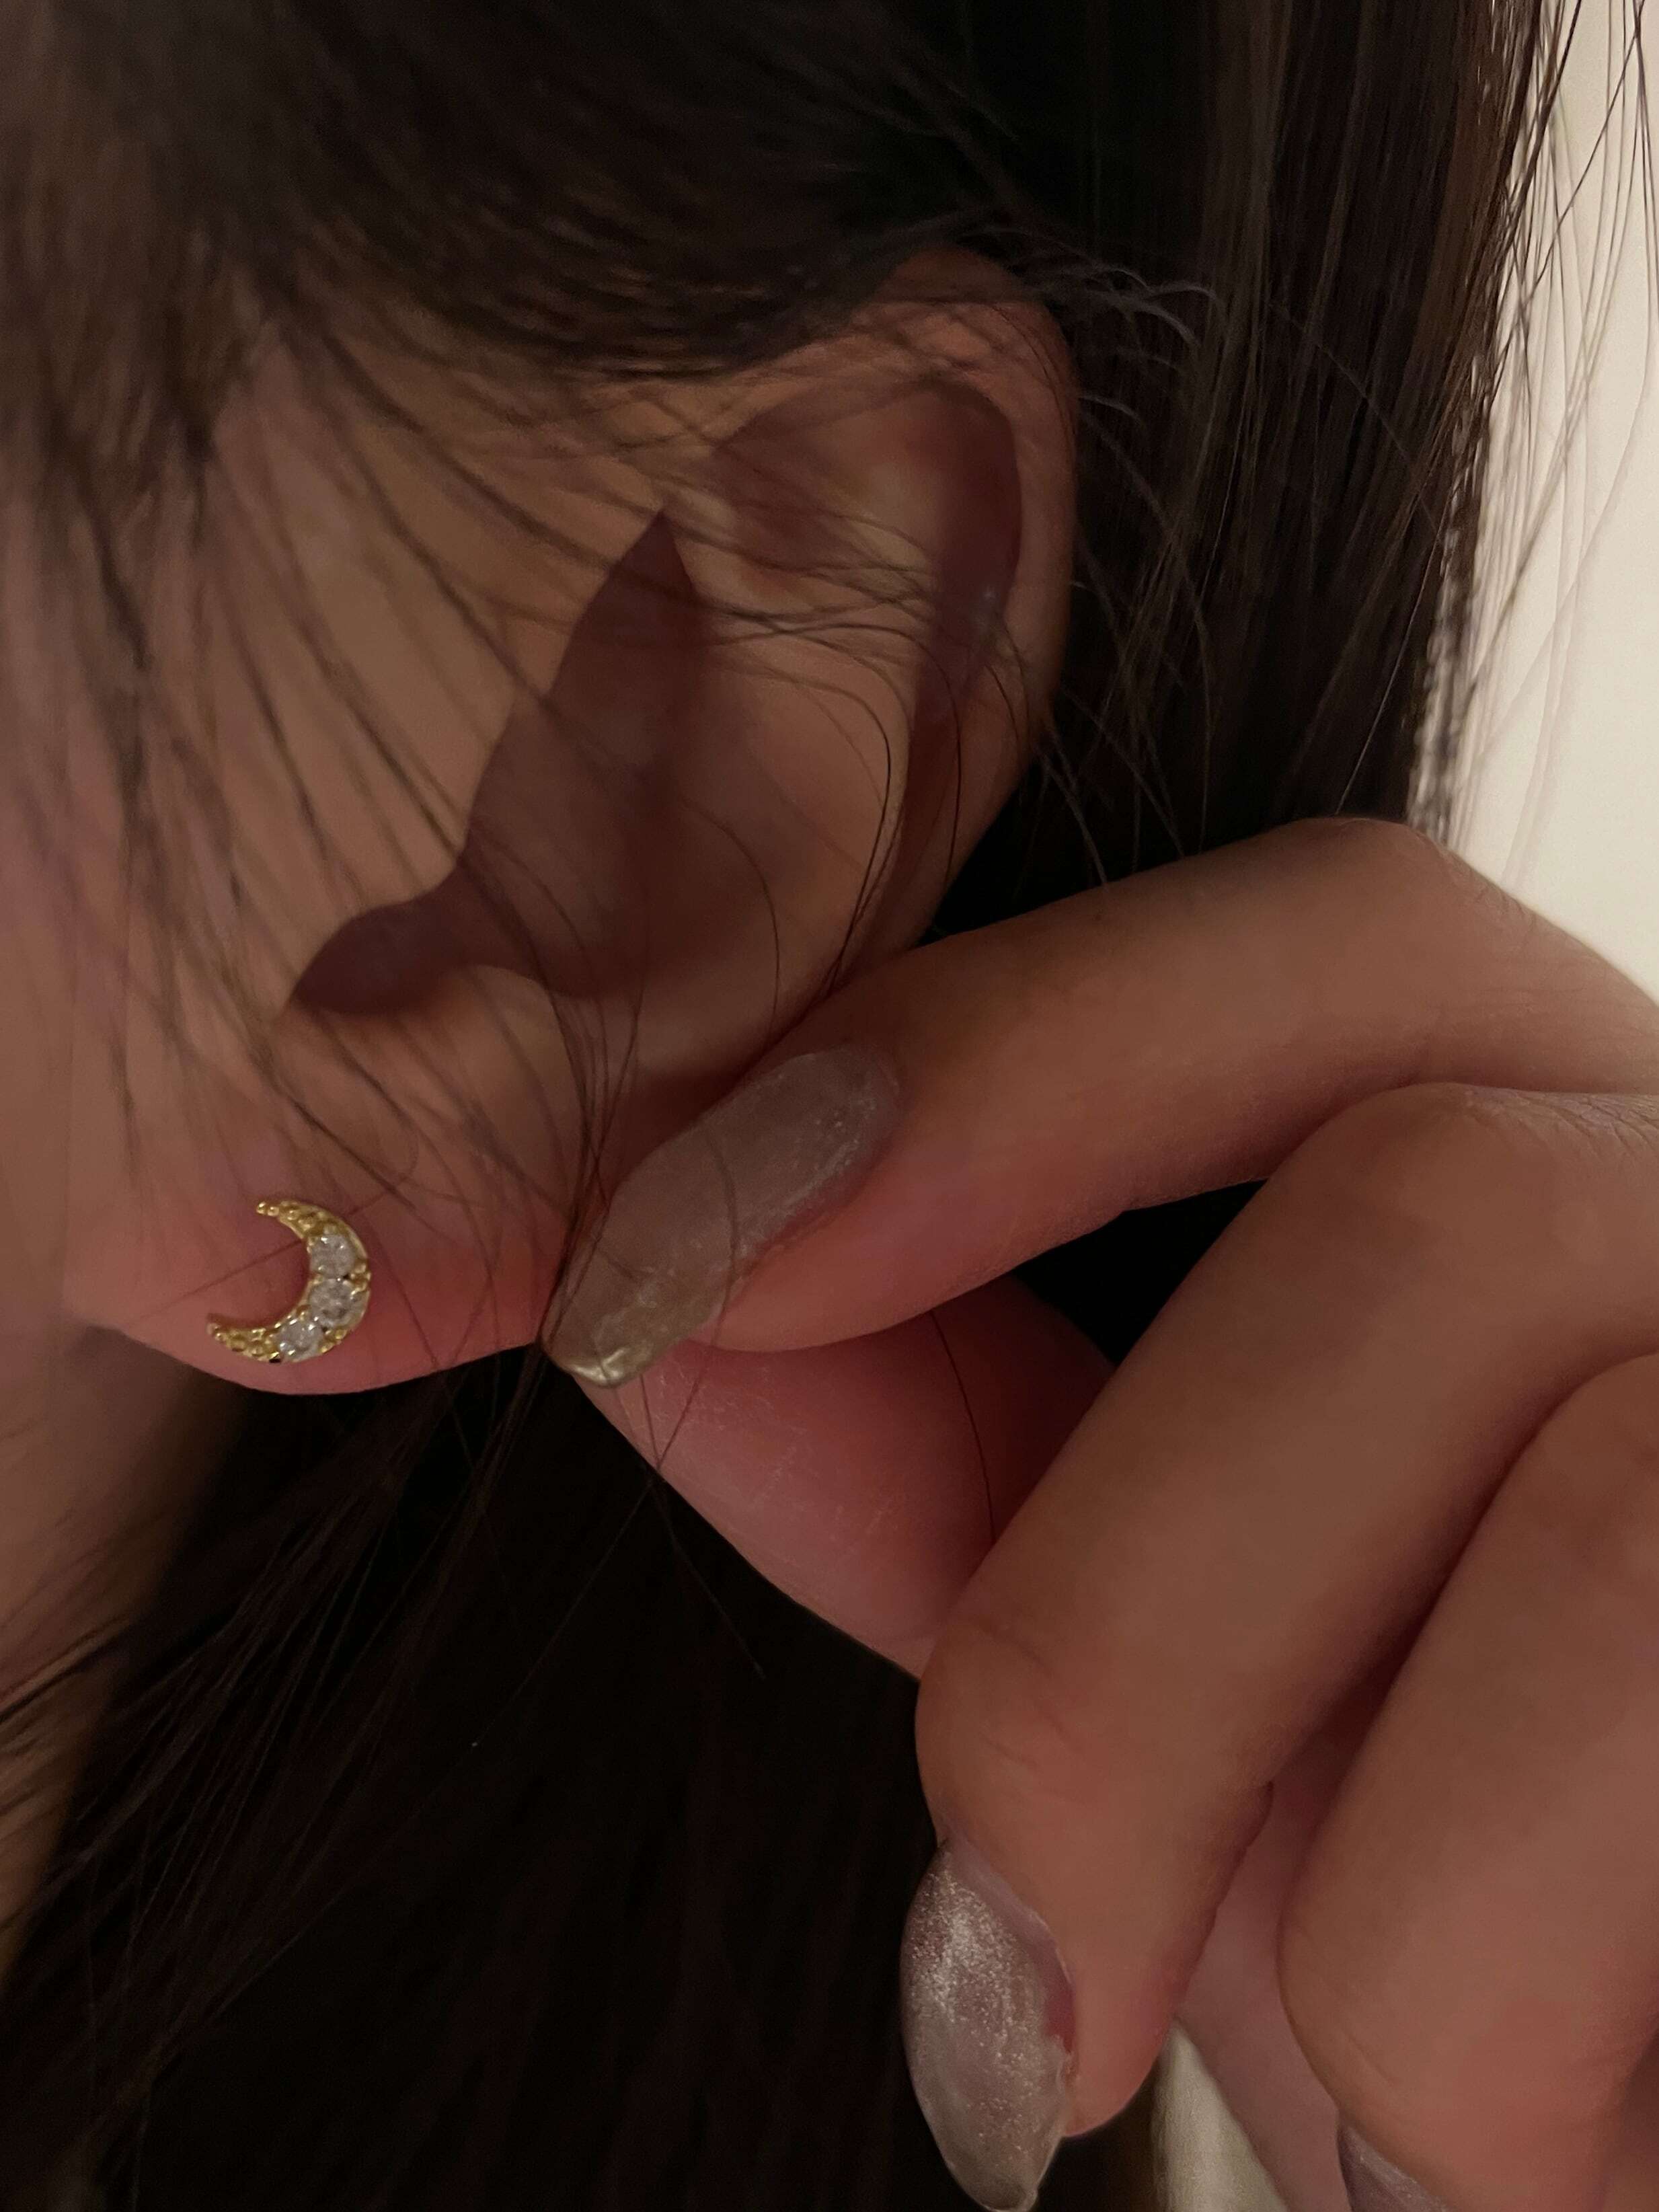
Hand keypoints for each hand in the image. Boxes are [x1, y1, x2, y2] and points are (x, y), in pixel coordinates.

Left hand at [553, 816, 1658, 2211]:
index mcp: (1582, 1152)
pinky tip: (1515, 2150)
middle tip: (1001, 1964)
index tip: (663, 1287)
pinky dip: (1516, 2054)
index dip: (993, 1063)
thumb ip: (941, 1444)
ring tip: (1360, 2117)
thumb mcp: (1170, 1645)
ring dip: (1367, 1911)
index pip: (1344, 931)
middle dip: (1116, 1628)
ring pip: (1606, 1514)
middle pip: (1433, 1208)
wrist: (1631, 2120)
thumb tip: (652, 1297)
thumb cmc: (1429, 1877)